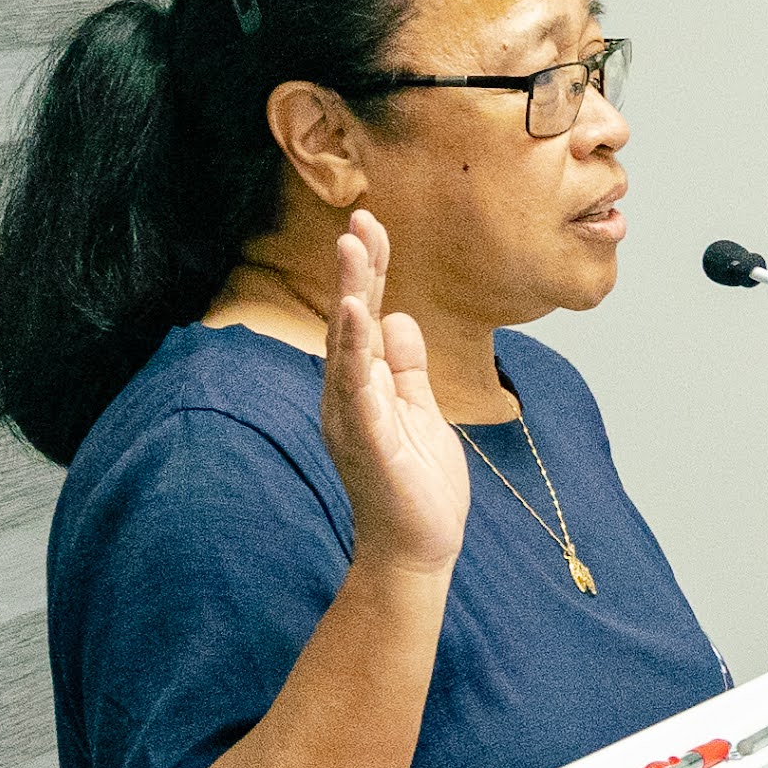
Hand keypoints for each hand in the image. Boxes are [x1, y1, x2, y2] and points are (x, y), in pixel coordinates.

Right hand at [320, 212, 467, 580]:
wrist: (416, 549)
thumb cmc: (417, 484)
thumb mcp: (419, 410)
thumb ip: (406, 367)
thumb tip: (399, 317)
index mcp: (363, 384)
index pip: (364, 316)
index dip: (369, 271)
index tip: (371, 225)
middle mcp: (348, 395)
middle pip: (350, 320)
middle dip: (357, 269)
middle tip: (359, 219)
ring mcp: (354, 417)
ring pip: (348, 347)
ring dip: (351, 296)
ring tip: (353, 250)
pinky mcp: (368, 441)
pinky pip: (360, 389)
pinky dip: (357, 352)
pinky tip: (359, 317)